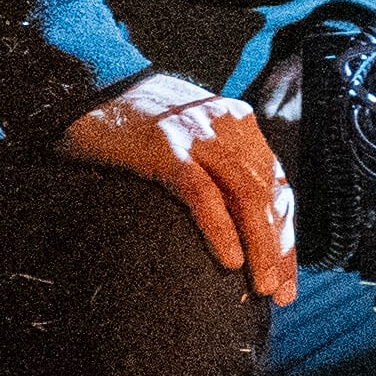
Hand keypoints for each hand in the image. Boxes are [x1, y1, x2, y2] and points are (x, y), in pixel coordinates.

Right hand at [58, 74, 297, 304]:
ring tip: (263, 285)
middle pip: (270, 194)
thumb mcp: (190, 136)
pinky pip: (203, 193)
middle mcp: (229, 126)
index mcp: (239, 125)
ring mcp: (198, 134)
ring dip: (261, 244)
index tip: (287, 276)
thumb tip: (234, 225)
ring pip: (247, 194)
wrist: (89, 83)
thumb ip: (215, 167)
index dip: (286, 234)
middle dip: (281, 247)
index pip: (277, 186)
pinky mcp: (166, 147)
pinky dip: (220, 228)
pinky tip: (230, 259)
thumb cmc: (135, 122)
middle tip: (282, 293)